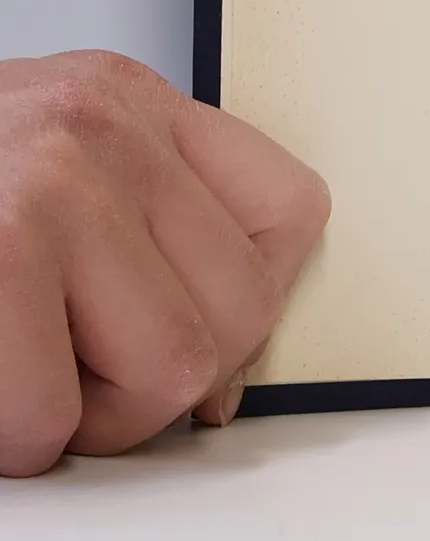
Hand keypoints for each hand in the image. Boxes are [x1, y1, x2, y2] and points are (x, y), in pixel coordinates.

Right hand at [0, 51, 328, 475]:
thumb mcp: (41, 170)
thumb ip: (140, 242)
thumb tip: (220, 390)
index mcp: (124, 100)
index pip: (290, 212)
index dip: (250, 307)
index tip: (198, 348)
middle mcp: (99, 126)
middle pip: (239, 311)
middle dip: (157, 385)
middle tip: (71, 380)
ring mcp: (44, 185)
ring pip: (168, 372)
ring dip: (82, 420)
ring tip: (14, 383)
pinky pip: (49, 415)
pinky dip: (10, 440)